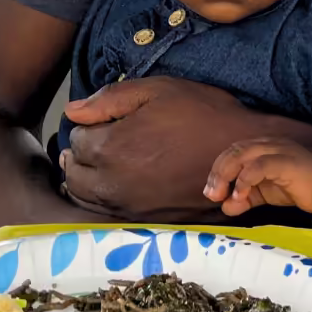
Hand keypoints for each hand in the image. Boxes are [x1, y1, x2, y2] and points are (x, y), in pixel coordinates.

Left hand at [61, 77, 311, 221]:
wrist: (240, 151)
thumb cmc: (200, 112)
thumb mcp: (157, 89)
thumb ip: (110, 99)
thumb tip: (72, 111)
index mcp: (112, 147)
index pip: (77, 139)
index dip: (87, 125)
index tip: (100, 119)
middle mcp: (114, 183)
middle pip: (73, 174)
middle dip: (78, 155)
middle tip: (92, 140)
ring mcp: (129, 206)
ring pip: (86, 198)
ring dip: (85, 179)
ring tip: (98, 162)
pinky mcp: (146, 221)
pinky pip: (107, 213)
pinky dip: (101, 198)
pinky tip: (115, 182)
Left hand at [204, 138, 311, 216]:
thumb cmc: (297, 185)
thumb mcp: (265, 194)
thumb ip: (245, 198)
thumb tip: (224, 207)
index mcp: (258, 149)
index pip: (230, 153)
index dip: (216, 171)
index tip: (210, 193)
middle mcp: (264, 145)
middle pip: (233, 151)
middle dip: (217, 173)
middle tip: (212, 195)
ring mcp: (275, 151)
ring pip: (242, 154)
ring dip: (227, 174)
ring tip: (222, 195)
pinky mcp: (285, 162)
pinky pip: (260, 165)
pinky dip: (245, 179)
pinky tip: (240, 193)